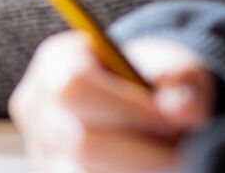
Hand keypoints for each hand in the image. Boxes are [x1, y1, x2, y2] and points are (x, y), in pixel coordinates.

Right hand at [9, 32, 215, 172]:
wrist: (139, 105)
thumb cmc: (152, 81)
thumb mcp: (173, 67)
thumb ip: (182, 83)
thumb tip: (185, 111)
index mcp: (57, 62)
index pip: (76, 87)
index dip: (127, 110)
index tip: (173, 124)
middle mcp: (39, 107)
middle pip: (81, 143)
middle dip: (141, 154)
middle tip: (179, 152)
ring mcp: (41, 149)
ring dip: (133, 172)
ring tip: (160, 160)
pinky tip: (143, 170)